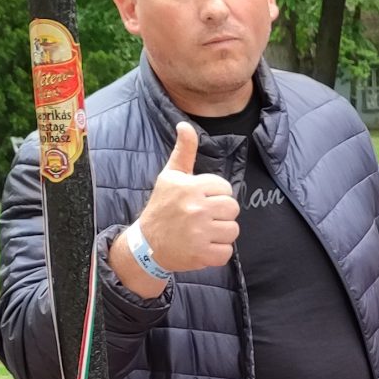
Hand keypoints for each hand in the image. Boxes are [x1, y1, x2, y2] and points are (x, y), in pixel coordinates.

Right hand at [128, 122, 238, 282]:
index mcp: (190, 187)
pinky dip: (218, 252)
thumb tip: (185, 125)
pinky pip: (227, 252)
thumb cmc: (162, 207)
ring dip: (221, 234)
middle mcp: (195, 209)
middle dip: (221, 214)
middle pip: (233, 209)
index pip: (225, 188)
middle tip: (204, 219)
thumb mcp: (170, 176)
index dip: (216, 195)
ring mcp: (199, 233)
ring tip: (204, 233)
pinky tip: (203, 247)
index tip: (202, 202)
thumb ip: (184, 151)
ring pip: (233, 230)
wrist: (146, 244)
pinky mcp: (201, 254)